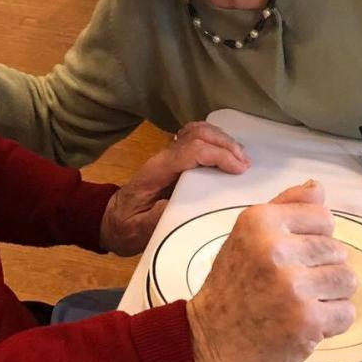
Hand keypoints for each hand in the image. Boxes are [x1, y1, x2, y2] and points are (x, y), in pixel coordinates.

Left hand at [100, 122, 249, 256]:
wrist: (115, 219)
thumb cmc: (127, 226)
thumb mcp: (137, 230)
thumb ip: (155, 219)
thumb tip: (177, 205)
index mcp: (155, 172)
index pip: (190, 151)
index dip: (217, 155)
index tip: (239, 170)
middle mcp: (163, 157)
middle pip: (196, 134)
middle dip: (225, 144)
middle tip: (245, 164)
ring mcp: (169, 155)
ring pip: (196, 131)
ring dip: (222, 139)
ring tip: (242, 158)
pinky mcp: (175, 158)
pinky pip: (196, 138)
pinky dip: (215, 140)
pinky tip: (229, 154)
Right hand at [185, 183, 356, 361]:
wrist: (210, 343)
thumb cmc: (231, 288)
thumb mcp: (246, 236)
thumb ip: (284, 207)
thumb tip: (318, 187)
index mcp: (260, 221)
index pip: (323, 217)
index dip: (315, 238)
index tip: (295, 256)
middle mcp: (275, 249)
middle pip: (338, 250)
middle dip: (322, 270)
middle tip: (292, 287)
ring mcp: (292, 286)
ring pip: (347, 280)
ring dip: (330, 296)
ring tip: (302, 304)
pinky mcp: (306, 320)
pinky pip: (346, 312)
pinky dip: (331, 322)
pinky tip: (304, 324)